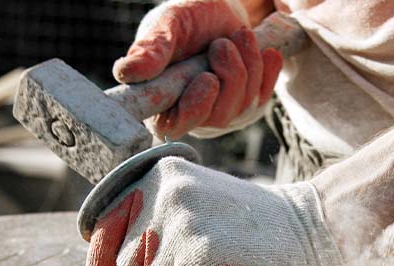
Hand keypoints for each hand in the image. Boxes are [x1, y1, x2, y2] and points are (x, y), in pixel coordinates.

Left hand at [85, 157, 342, 265]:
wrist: (314, 224)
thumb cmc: (258, 225)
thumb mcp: (200, 204)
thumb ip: (159, 222)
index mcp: (161, 175)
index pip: (105, 223)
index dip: (101, 262)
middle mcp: (165, 194)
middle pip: (130, 264)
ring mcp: (182, 226)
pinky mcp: (201, 259)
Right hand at [113, 0, 282, 138]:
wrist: (222, 11)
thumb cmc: (189, 18)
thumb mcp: (170, 24)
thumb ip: (151, 48)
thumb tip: (127, 72)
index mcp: (161, 101)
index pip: (172, 126)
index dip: (194, 108)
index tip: (208, 79)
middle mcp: (191, 115)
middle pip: (217, 117)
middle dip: (230, 76)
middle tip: (222, 44)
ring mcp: (222, 114)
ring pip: (244, 106)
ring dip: (247, 64)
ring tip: (237, 37)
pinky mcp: (247, 107)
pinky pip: (264, 97)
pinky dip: (266, 69)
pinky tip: (263, 51)